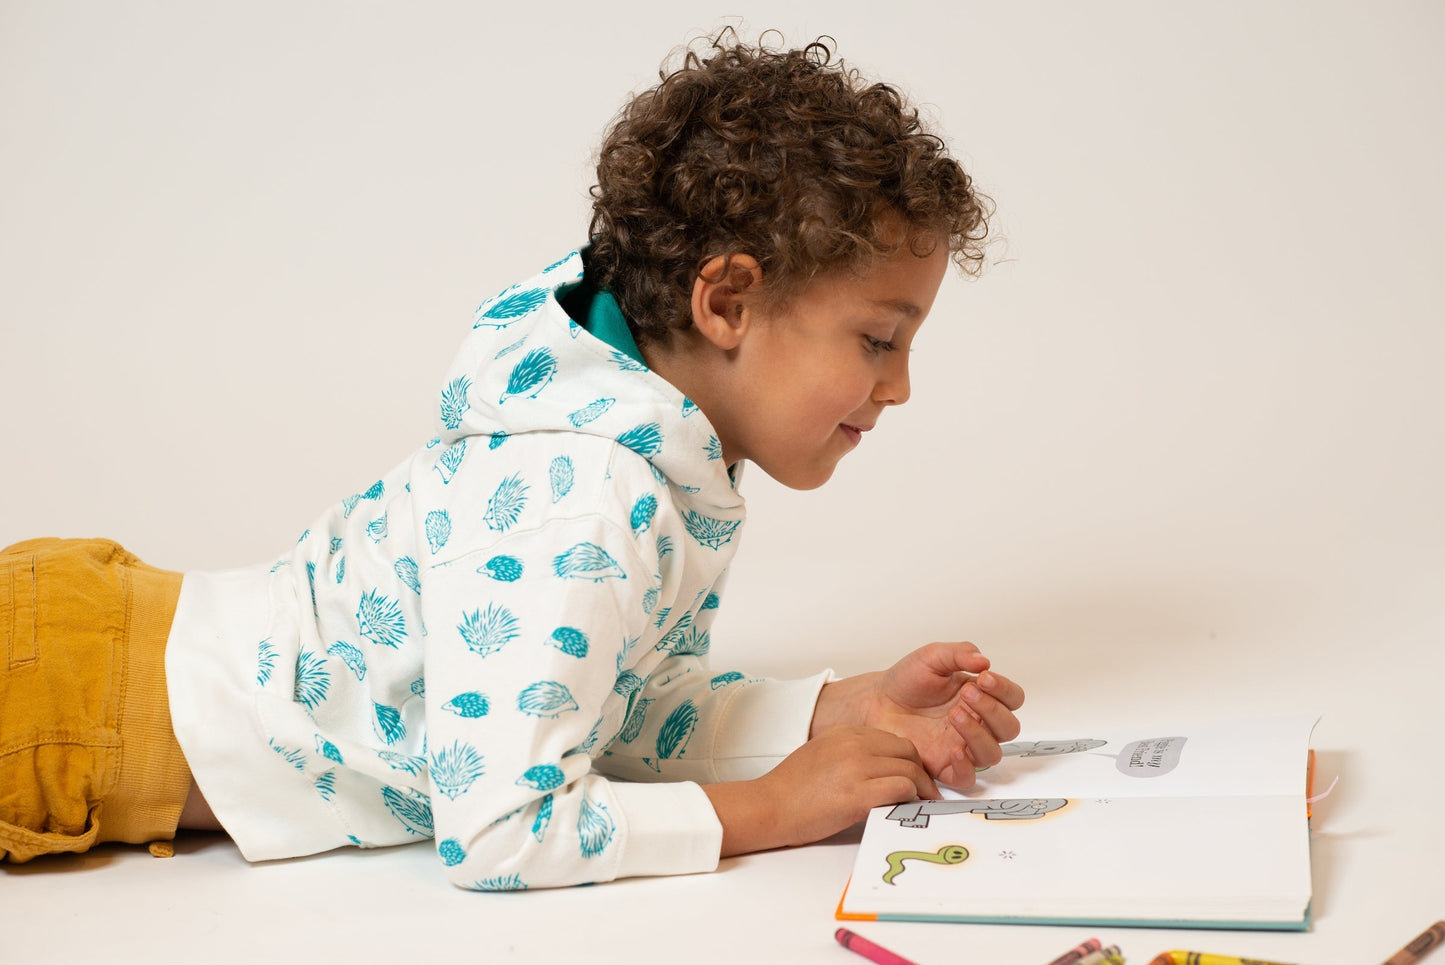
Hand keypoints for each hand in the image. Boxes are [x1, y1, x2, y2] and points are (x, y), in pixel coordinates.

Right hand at [702, 726, 938, 855]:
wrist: (770, 807)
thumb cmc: (792, 789)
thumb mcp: (823, 754)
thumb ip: (852, 753)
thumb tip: (881, 767)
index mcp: (845, 732)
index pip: (893, 740)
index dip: (907, 759)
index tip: (913, 775)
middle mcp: (853, 744)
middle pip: (907, 751)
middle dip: (920, 772)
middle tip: (924, 791)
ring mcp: (857, 768)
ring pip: (910, 770)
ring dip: (920, 788)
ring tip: (920, 803)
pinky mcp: (859, 794)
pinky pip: (902, 789)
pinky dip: (910, 798)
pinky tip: (905, 808)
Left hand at [811, 641, 1024, 789]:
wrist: (877, 701)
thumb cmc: (907, 680)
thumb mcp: (933, 657)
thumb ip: (959, 654)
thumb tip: (984, 661)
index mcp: (981, 697)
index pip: (1012, 698)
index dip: (1005, 690)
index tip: (984, 678)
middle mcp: (978, 723)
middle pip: (1008, 728)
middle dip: (992, 710)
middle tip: (967, 694)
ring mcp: (963, 746)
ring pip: (992, 753)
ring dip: (979, 734)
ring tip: (954, 715)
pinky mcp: (944, 766)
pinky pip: (967, 778)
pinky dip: (966, 767)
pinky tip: (954, 749)